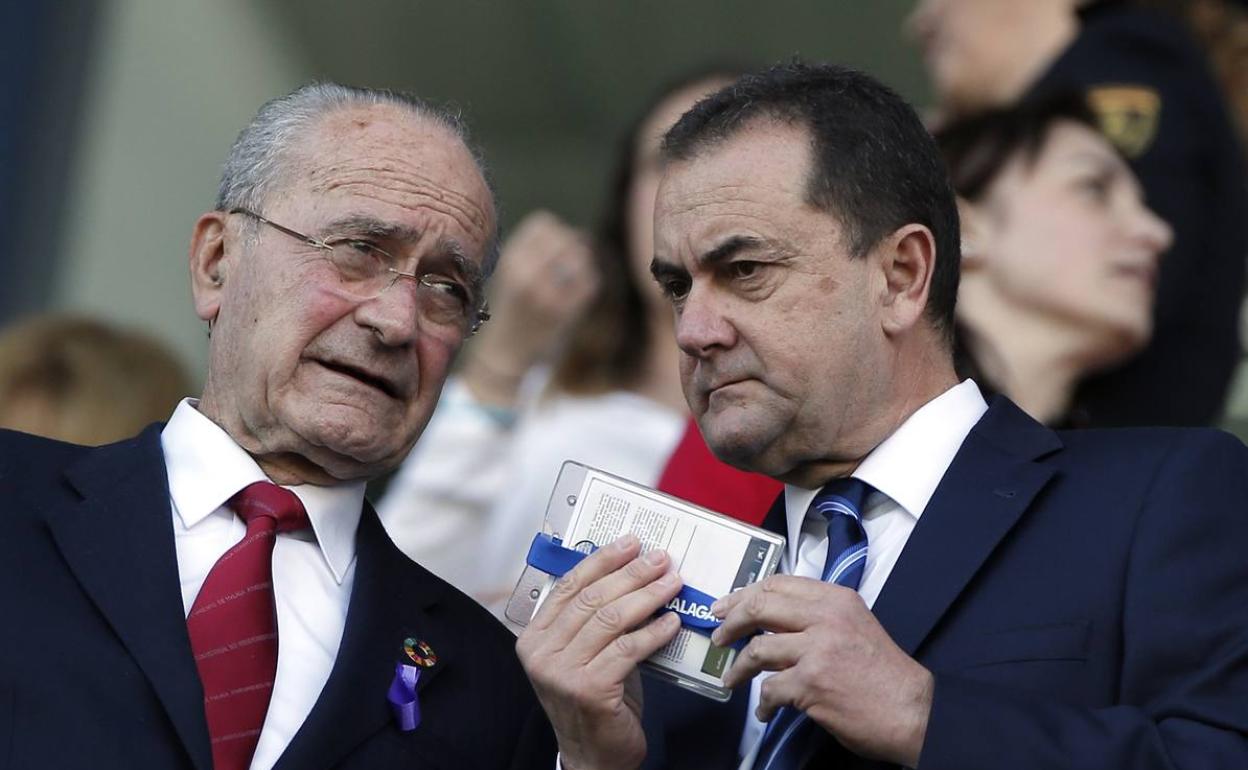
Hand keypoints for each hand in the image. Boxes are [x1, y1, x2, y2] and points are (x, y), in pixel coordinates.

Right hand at [464, 211, 597, 405]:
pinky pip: (590, 283)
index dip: (555, 231)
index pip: (543, 223)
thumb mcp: (512, 272)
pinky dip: (588, 283)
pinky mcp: (563, 312)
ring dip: (583, 264)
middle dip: (572, 246)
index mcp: (510, 260)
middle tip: (569, 264)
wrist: (505, 350)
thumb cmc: (512, 307)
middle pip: (564, 237)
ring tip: (573, 278)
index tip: (554, 248)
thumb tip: (582, 235)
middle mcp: (525, 273)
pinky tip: (577, 293)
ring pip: (580, 258)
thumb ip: (537, 251)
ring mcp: (545, 293)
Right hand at [516, 535, 682, 769]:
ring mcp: (562, 673)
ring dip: (648, 597)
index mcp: (536, 637)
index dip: (603, 560)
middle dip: (631, 574)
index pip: (570, 586)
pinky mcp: (590, 690)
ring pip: (611, 619)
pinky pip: (628, 649)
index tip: (631, 543)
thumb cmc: (595, 701)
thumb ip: (597, 620)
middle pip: (592, 599)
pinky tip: (672, 622)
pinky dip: (654, 633)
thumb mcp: (586, 654)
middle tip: (660, 559)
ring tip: (672, 584)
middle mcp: (542, 653)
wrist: (594, 756)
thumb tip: (634, 575)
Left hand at [710, 576, 932, 766]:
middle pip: (759, 608)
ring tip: (731, 678)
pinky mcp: (810, 684)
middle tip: (718, 634)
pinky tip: (764, 710)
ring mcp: (816, 650)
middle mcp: (824, 618)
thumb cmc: (883, 671)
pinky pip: (769, 689)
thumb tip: (773, 616)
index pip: (777, 584)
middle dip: (731, 622)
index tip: (727, 605)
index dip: (744, 594)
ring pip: (757, 650)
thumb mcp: (854, 624)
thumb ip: (818, 614)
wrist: (912, 709)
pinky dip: (762, 703)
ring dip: (738, 668)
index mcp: (834, 599)